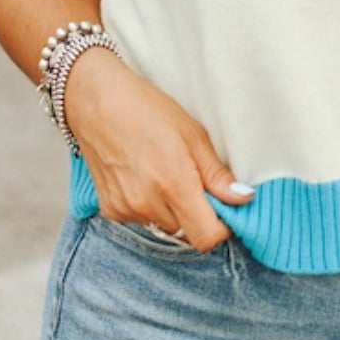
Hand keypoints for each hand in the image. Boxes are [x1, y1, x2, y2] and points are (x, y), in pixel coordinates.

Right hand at [64, 47, 252, 251]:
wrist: (96, 102)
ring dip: (172, 209)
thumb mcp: (192, 134)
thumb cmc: (147, 110)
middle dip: (196, 212)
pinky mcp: (110, 211)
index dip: (220, 227)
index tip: (222, 207)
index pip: (206, 236)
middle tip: (191, 179)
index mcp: (173, 183)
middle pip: (187, 231)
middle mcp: (147, 203)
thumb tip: (243, 198)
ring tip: (162, 171)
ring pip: (165, 225)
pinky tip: (142, 176)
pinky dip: (148, 206)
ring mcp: (126, 209)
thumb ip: (217, 174)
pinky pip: (141, 220)